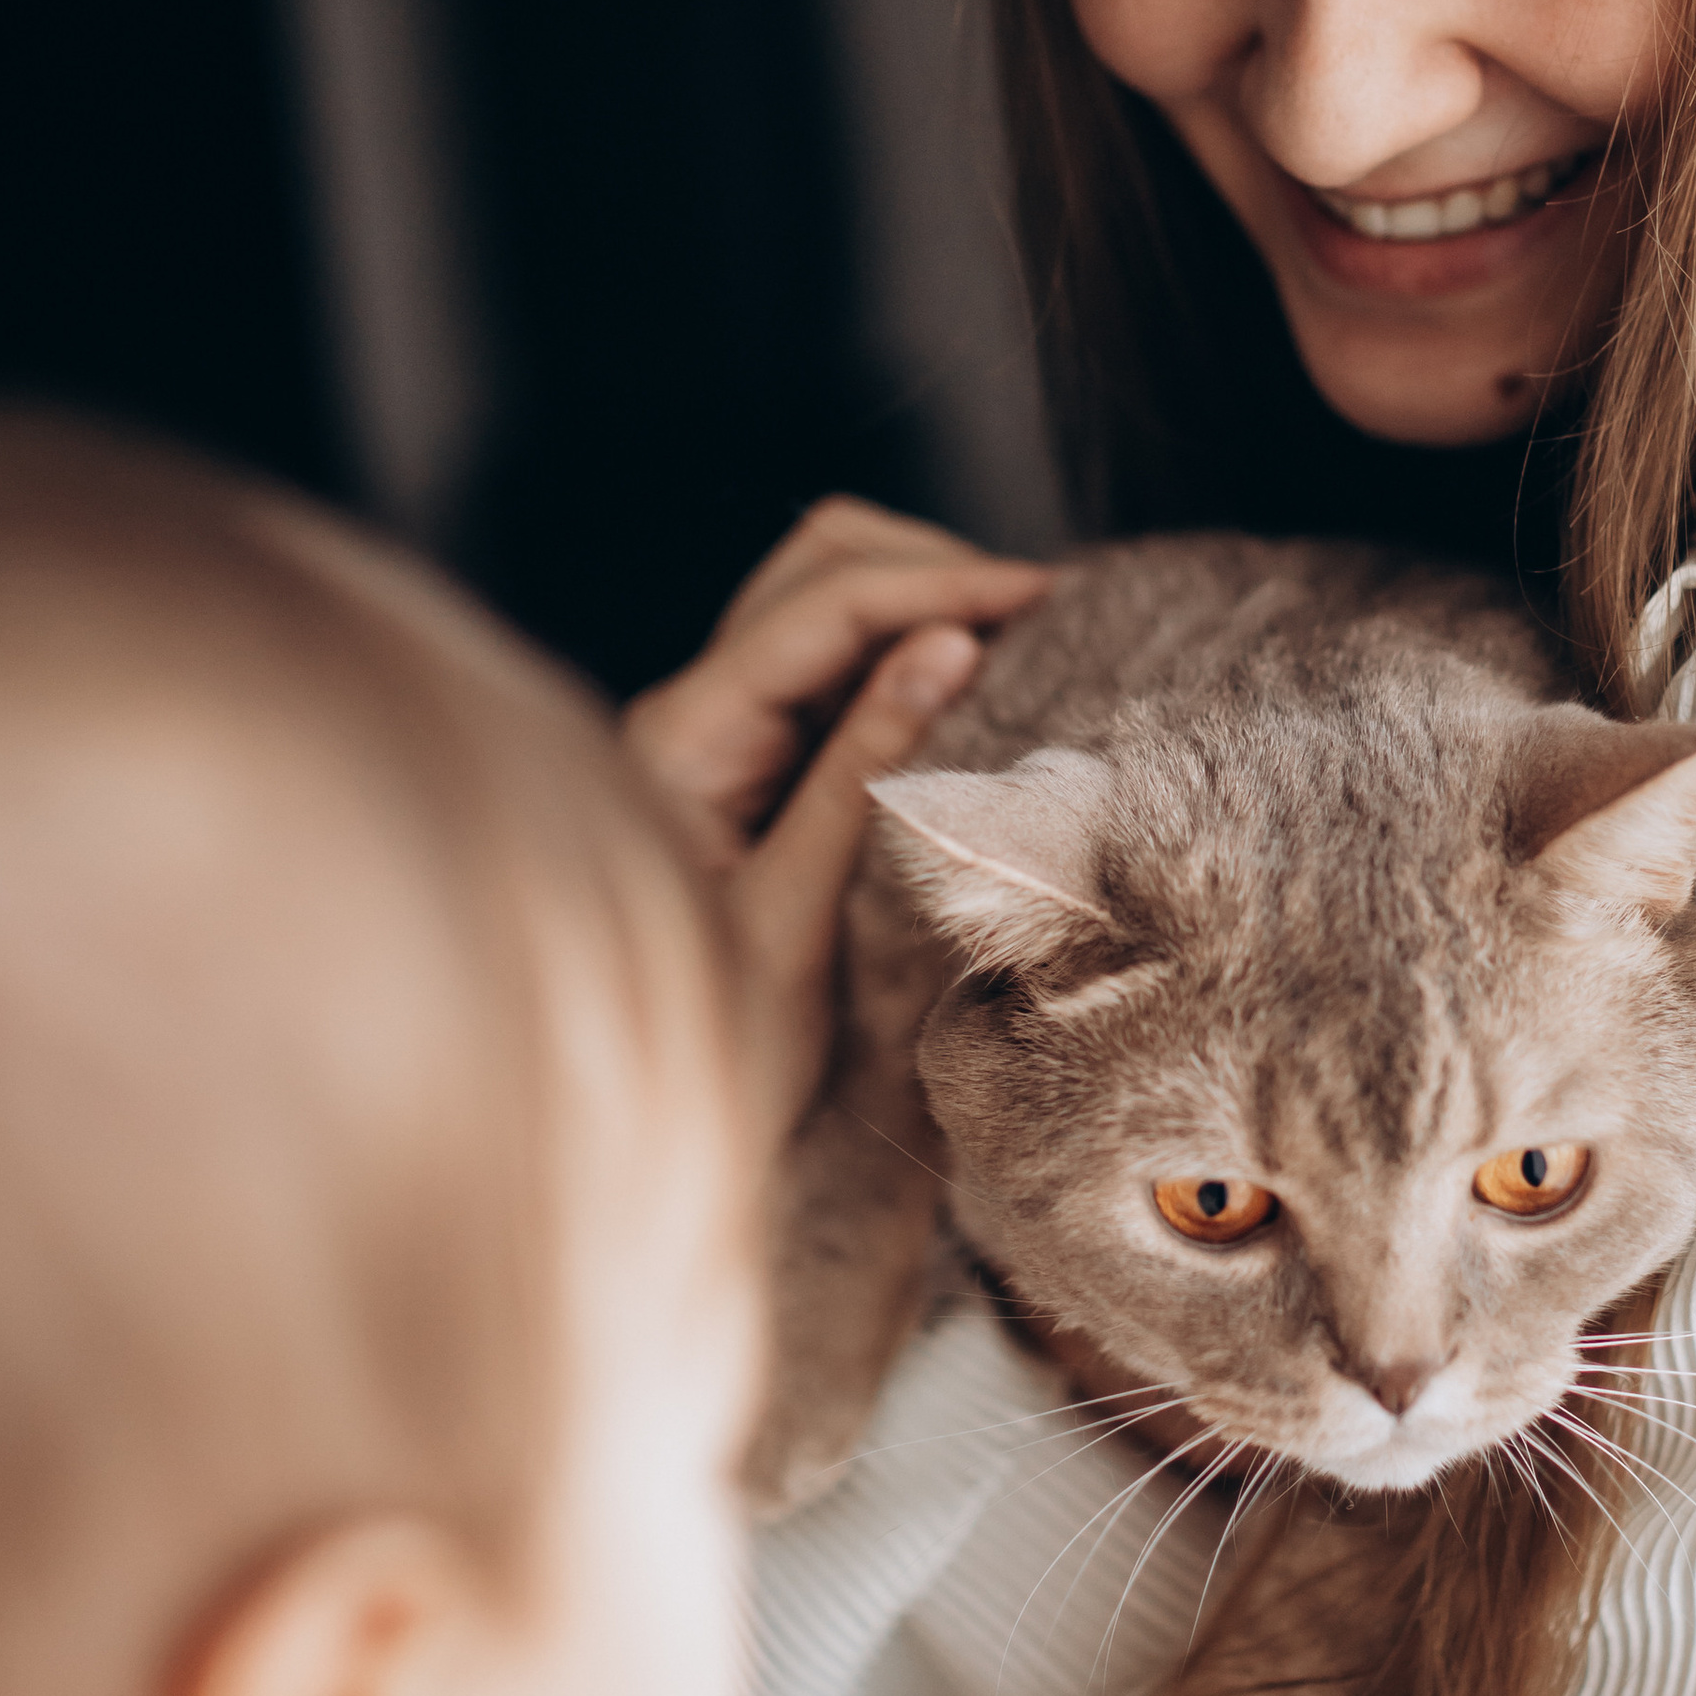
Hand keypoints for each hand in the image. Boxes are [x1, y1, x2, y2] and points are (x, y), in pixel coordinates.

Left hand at [625, 499, 1049, 1139]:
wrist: (650, 1130)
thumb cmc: (719, 1046)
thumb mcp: (801, 915)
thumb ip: (867, 773)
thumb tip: (950, 647)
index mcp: (684, 738)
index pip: (823, 604)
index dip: (940, 585)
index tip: (1044, 596)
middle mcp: (694, 711)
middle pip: (820, 565)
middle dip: (932, 569)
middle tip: (1045, 612)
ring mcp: (723, 728)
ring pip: (831, 599)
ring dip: (926, 603)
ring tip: (1029, 640)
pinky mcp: (757, 759)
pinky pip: (841, 668)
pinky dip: (912, 657)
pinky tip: (982, 685)